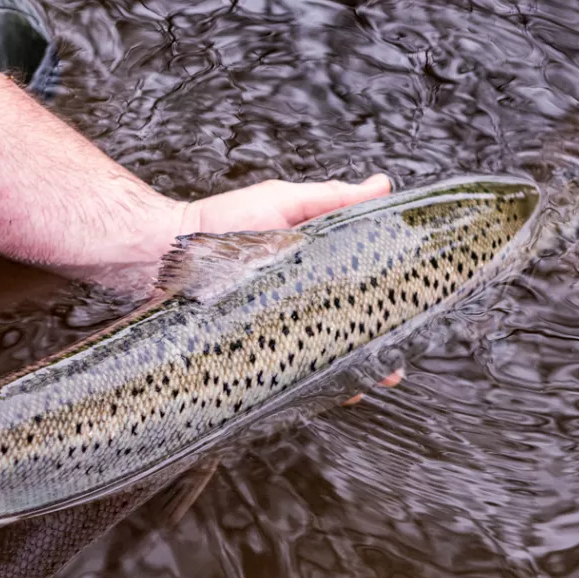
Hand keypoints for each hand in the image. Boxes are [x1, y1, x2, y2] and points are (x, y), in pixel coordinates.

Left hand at [179, 173, 401, 405]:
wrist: (163, 252)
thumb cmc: (221, 221)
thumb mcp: (283, 202)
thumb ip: (332, 198)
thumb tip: (382, 185)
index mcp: (312, 265)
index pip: (360, 287)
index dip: (388, 304)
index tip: (415, 317)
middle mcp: (298, 298)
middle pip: (345, 328)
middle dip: (374, 350)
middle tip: (394, 366)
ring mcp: (276, 326)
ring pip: (321, 355)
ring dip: (348, 371)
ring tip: (368, 380)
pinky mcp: (253, 348)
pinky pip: (287, 373)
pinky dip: (310, 383)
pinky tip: (329, 392)